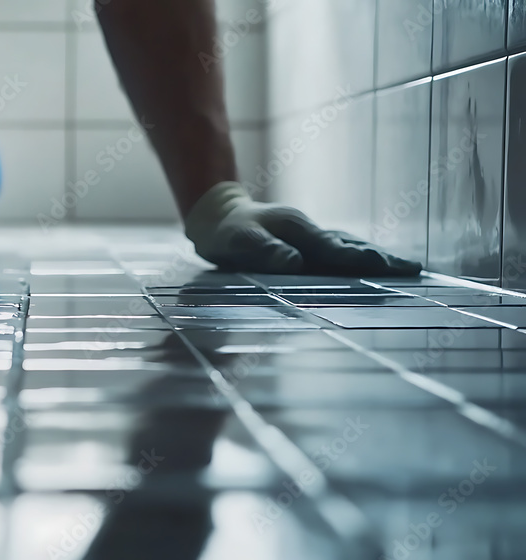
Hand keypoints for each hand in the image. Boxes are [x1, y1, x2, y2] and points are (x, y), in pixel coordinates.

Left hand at [184, 182, 421, 275]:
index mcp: (297, 228)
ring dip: (379, 258)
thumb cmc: (229, 232)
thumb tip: (293, 263)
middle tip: (415, 269)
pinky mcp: (311, 246)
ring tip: (409, 270)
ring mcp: (313, 238)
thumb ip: (264, 250)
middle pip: (352, 246)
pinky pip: (342, 252)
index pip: (331, 248)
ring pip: (351, 247)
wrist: (221, 218)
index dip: (356, 258)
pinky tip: (380, 269)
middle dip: (382, 258)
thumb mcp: (239, 240)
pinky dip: (363, 259)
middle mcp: (311, 231)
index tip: (383, 266)